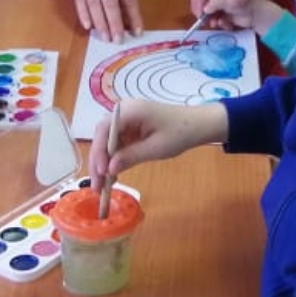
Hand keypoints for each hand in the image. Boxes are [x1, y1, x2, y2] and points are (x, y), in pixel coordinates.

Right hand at [58, 0, 141, 42]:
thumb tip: (129, 14)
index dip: (134, 16)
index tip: (137, 32)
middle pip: (110, 3)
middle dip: (115, 24)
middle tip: (118, 40)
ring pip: (94, 5)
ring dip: (100, 23)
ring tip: (105, 38)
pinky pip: (79, 1)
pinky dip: (83, 14)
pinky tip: (88, 26)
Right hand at [89, 100, 228, 177]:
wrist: (198, 125)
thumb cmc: (180, 132)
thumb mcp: (156, 148)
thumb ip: (131, 157)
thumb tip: (109, 169)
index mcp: (129, 110)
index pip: (104, 130)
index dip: (99, 151)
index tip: (101, 172)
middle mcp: (123, 112)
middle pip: (102, 136)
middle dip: (98, 161)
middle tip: (97, 186)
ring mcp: (126, 120)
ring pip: (107, 143)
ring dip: (104, 163)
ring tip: (103, 186)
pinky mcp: (130, 128)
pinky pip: (117, 144)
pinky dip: (114, 159)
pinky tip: (113, 176)